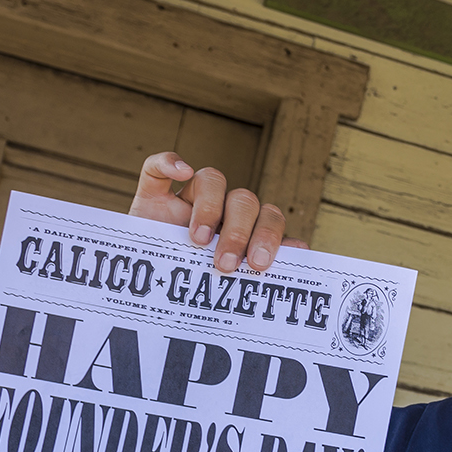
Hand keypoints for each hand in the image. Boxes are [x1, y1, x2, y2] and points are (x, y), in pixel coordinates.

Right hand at [132, 153, 308, 273]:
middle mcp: (221, 210)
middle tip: (226, 264)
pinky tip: (182, 172)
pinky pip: (157, 167)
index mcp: (246, 230)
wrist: (150, 289)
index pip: (269, 216)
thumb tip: (301, 250)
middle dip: (239, 232)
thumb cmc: (196, 288)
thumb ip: (262, 265)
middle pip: (244, 199)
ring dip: (210, 208)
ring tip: (198, 241)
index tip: (258, 264)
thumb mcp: (229, 283)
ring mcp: (186, 201)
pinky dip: (170, 162)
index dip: (268, 235)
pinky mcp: (151, 198)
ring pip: (212, 179)